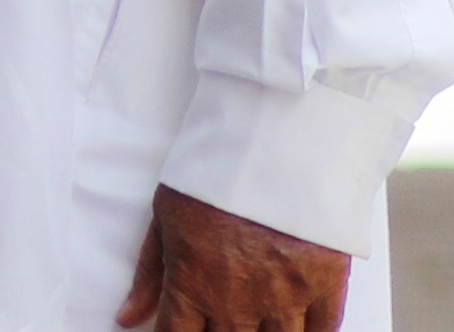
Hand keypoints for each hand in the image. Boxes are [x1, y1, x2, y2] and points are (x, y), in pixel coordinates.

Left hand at [119, 186, 349, 331]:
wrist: (276, 141)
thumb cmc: (215, 172)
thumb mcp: (165, 215)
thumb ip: (149, 274)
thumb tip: (127, 317)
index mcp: (194, 284)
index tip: (183, 326)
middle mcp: (239, 301)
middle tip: (220, 316)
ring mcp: (286, 298)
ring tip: (253, 320)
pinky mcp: (326, 286)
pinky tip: (295, 326)